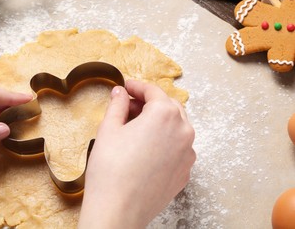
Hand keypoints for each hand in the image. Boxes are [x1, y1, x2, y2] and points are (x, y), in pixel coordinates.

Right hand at [78, 80, 195, 227]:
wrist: (118, 210)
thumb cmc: (111, 170)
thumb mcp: (109, 129)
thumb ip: (117, 104)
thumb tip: (120, 93)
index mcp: (165, 115)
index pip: (153, 91)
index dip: (136, 86)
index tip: (125, 87)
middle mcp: (183, 131)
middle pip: (168, 106)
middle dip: (148, 102)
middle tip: (127, 106)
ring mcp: (187, 153)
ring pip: (176, 126)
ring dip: (159, 120)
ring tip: (135, 127)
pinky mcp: (185, 171)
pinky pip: (178, 146)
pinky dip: (165, 140)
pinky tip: (146, 147)